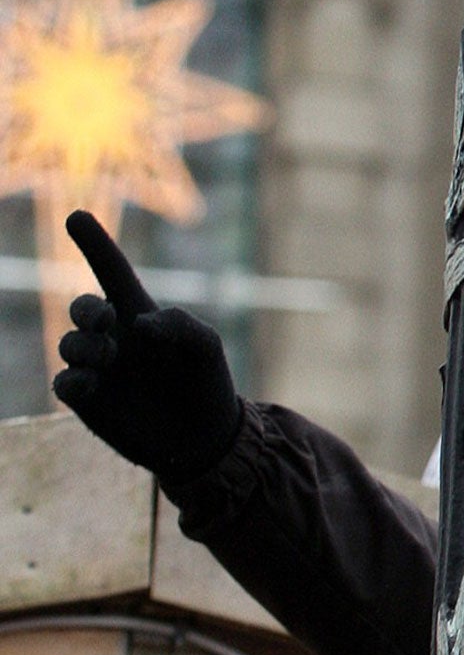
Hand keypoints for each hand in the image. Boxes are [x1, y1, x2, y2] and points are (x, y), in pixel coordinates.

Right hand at [52, 211, 242, 481]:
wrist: (205, 439)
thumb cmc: (208, 385)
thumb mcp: (207, 347)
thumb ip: (180, 324)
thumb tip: (137, 325)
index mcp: (142, 314)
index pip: (113, 272)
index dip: (95, 245)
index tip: (76, 216)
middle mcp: (114, 336)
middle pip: (82, 308)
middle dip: (86, 309)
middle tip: (105, 320)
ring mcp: (98, 367)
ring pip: (70, 344)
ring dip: (85, 347)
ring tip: (109, 359)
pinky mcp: (88, 400)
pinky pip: (64, 383)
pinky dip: (73, 379)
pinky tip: (91, 384)